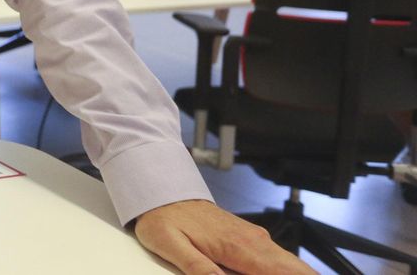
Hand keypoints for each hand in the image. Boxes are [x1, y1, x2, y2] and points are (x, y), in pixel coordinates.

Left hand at [133, 199, 311, 274]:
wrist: (163, 193)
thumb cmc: (164, 218)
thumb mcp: (170, 245)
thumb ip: (197, 267)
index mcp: (239, 246)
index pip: (284, 273)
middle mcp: (254, 241)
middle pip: (297, 269)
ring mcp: (256, 239)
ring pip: (292, 265)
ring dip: (297, 274)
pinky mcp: (252, 240)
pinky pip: (279, 260)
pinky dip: (286, 271)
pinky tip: (276, 273)